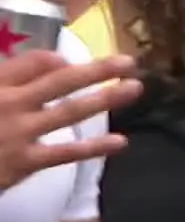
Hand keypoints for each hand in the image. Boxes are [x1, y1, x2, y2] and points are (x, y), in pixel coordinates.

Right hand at [0, 51, 138, 189]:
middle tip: (128, 61)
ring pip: (70, 111)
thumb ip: (9, 76)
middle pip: (61, 80)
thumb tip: (48, 64)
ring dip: (105, 98)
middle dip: (97, 70)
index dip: (57, 59)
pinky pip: (64, 153)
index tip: (73, 60)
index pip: (34, 62)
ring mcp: (19, 132)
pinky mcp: (24, 162)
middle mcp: (9, 103)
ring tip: (134, 88)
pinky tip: (120, 143)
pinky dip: (93, 148)